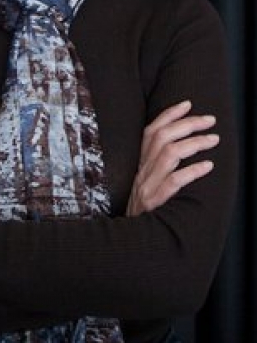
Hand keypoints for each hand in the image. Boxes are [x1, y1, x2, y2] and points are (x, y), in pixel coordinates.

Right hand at [126, 100, 218, 215]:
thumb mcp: (145, 183)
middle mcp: (142, 171)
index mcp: (140, 163)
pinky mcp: (155, 202)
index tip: (188, 103)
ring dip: (194, 143)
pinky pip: (173, 182)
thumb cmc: (144, 209)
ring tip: (213, 139)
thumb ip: (157, 166)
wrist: (129, 239)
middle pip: (162, 137)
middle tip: (210, 120)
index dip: (168, 114)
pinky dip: (192, 171)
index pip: (151, 131)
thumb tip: (182, 146)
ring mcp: (147, 186)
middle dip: (187, 124)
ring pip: (168, 154)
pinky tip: (208, 166)